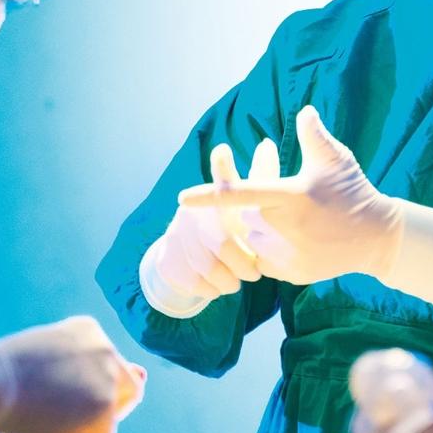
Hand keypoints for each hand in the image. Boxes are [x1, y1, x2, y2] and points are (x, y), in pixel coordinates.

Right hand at [0, 317, 143, 432]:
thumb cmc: (6, 376)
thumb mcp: (54, 363)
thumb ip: (96, 366)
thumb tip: (145, 377)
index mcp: (89, 330)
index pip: (104, 368)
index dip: (78, 388)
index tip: (46, 385)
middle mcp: (106, 347)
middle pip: (127, 388)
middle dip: (103, 405)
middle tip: (66, 409)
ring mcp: (108, 374)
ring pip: (114, 414)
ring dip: (85, 423)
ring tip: (51, 412)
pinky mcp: (104, 404)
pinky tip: (52, 426)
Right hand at [141, 140, 278, 315]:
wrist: (186, 254)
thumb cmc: (227, 225)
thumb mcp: (244, 206)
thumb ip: (259, 180)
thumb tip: (267, 144)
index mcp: (215, 198)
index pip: (220, 180)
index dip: (222, 166)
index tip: (224, 149)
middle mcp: (191, 212)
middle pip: (220, 240)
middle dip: (242, 262)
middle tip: (255, 273)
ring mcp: (175, 235)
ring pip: (206, 264)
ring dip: (227, 279)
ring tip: (237, 283)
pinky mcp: (166, 258)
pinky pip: (190, 279)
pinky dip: (208, 289)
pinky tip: (217, 288)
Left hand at [179, 106, 402, 285]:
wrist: (378, 237)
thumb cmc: (353, 191)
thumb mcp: (336, 159)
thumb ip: (313, 134)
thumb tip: (304, 110)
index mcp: (291, 196)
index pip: (241, 194)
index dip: (210, 194)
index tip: (182, 198)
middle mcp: (286, 227)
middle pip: (250, 216)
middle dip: (262, 209)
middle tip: (296, 206)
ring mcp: (289, 254)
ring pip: (256, 240)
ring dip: (265, 231)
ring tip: (299, 225)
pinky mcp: (292, 274)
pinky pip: (266, 261)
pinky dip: (273, 250)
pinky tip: (300, 241)